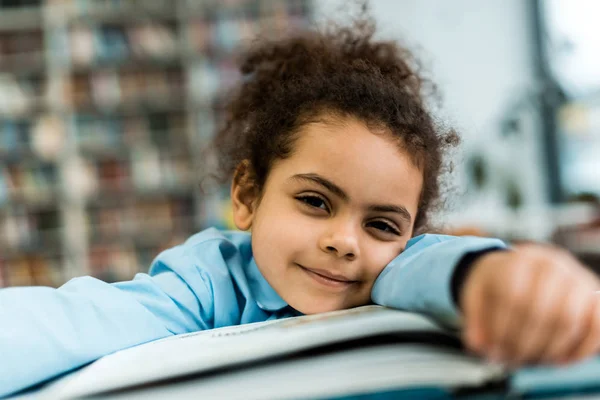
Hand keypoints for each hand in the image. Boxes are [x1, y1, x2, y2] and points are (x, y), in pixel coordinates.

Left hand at [460, 243, 599, 365]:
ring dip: (548, 350)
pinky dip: (581, 349)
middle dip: (523, 343)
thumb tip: (477, 344)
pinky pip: (596, 325)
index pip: (512, 294)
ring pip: (569, 320)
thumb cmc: (498, 283)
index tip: (492, 349)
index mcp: (518, 259)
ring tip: (530, 360)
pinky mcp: (595, 294)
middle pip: (541, 309)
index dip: (501, 328)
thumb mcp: (477, 293)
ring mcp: (577, 277)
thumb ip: (474, 317)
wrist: (521, 266)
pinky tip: (559, 360)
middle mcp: (552, 263)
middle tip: (510, 360)